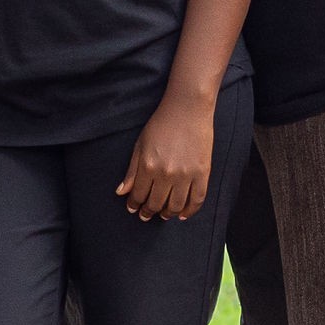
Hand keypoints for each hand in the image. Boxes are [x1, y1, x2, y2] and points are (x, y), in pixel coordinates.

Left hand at [116, 94, 214, 221]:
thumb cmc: (161, 124)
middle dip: (149, 212)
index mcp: (148, 166)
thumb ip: (131, 171)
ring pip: (176, 206)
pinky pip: (197, 199)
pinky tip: (183, 214)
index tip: (133, 209)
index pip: (139, 195)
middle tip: (146, 215)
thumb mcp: (140, 145)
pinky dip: (190, 211)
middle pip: (156, 203)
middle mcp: (167, 174)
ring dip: (168, 214)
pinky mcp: (203, 173)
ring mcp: (186, 175)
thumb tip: (121, 192)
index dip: (134, 205)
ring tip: (163, 214)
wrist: (187, 109)